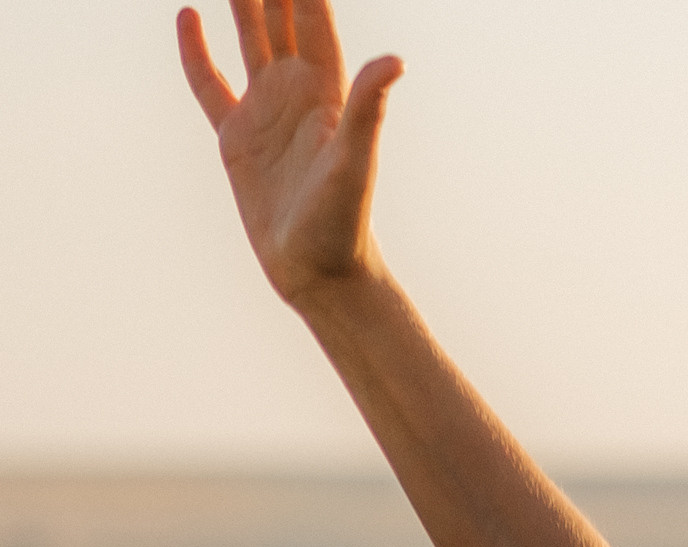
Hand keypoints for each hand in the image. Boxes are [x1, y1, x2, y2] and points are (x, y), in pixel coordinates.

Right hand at [177, 0, 401, 308]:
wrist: (320, 274)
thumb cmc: (345, 224)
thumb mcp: (355, 162)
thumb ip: (370, 107)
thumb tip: (394, 60)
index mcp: (327, 89)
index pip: (310, 13)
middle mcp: (296, 91)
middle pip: (278, 14)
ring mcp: (265, 111)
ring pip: (248, 36)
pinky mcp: (237, 138)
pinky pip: (210, 83)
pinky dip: (197, 51)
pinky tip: (188, 16)